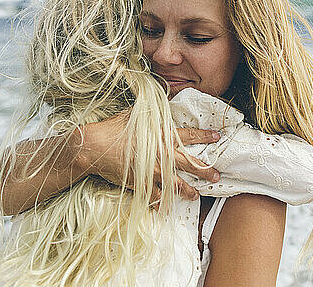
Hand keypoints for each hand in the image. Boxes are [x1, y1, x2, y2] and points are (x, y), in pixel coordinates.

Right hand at [76, 111, 220, 205]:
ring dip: (188, 190)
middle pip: (190, 164)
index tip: (217, 137)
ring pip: (176, 184)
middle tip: (217, 176)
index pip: (189, 137)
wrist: (95, 147)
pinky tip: (167, 208)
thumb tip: (160, 105)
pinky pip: (155, 197)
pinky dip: (162, 203)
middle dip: (205, 171)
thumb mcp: (135, 114)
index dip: (205, 137)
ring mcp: (152, 172)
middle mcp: (161, 155)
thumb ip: (151, 113)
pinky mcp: (141, 184)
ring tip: (195, 195)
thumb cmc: (113, 128)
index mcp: (162, 136)